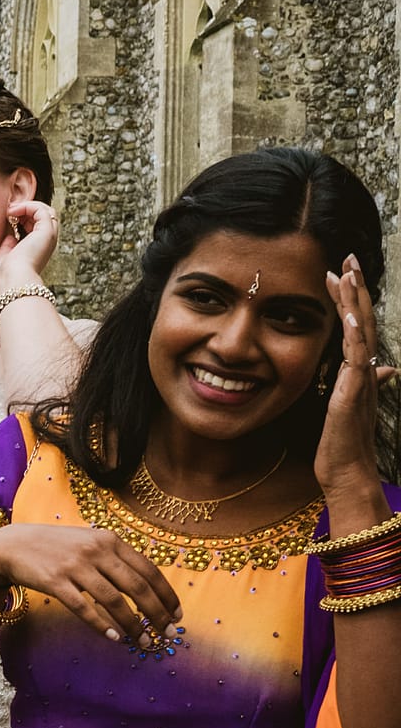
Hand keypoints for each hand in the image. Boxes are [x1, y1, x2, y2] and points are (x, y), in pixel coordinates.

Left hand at [0, 200, 59, 296]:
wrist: (13, 282)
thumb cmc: (6, 276)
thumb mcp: (6, 258)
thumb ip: (9, 246)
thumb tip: (10, 236)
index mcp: (38, 249)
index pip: (36, 225)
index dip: (23, 217)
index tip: (7, 218)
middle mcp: (47, 242)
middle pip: (43, 216)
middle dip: (26, 210)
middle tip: (9, 212)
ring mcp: (49, 236)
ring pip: (46, 211)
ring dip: (27, 206)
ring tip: (10, 210)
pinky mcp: (47, 232)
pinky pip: (42, 210)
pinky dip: (28, 206)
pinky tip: (14, 212)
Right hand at [0, 523, 179, 642]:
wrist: (11, 545)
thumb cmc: (54, 547)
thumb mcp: (88, 543)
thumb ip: (114, 560)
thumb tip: (145, 590)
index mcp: (109, 540)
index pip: (149, 570)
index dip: (167, 595)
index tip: (176, 615)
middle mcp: (95, 550)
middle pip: (137, 587)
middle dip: (156, 614)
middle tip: (166, 633)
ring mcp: (74, 565)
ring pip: (114, 600)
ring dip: (133, 625)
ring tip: (143, 641)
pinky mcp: (55, 581)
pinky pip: (84, 608)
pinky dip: (102, 625)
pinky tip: (114, 637)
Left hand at [318, 256, 395, 504]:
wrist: (347, 470)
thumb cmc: (346, 441)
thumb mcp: (353, 405)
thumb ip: (367, 383)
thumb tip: (388, 370)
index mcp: (362, 370)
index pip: (357, 326)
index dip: (351, 299)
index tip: (340, 272)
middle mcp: (366, 369)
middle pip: (362, 319)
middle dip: (355, 288)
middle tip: (348, 257)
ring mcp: (362, 378)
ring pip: (360, 331)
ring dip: (354, 301)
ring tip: (348, 271)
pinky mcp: (355, 391)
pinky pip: (356, 357)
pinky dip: (353, 333)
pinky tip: (349, 313)